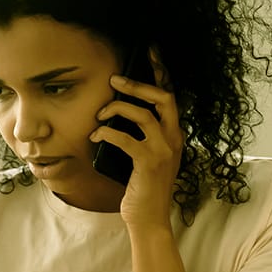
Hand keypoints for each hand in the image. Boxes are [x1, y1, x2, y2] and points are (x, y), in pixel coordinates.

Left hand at [89, 46, 183, 232]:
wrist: (148, 219)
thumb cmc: (143, 188)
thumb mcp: (146, 156)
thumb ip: (141, 135)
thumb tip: (116, 109)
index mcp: (175, 134)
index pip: (171, 96)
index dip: (161, 72)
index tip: (150, 52)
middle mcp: (174, 139)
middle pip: (163, 98)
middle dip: (138, 84)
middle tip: (115, 80)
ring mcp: (163, 151)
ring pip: (144, 114)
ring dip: (117, 109)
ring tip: (100, 114)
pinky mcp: (148, 163)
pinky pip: (125, 138)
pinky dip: (107, 132)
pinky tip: (96, 135)